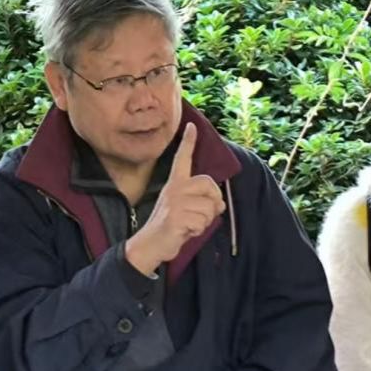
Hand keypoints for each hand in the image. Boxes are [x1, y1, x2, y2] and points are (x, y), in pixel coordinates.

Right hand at [125, 123, 224, 275]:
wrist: (151, 244)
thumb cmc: (171, 227)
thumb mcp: (185, 209)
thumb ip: (202, 202)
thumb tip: (220, 204)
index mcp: (175, 184)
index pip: (183, 158)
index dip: (188, 142)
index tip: (191, 126)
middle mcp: (174, 188)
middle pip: (210, 185)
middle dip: (213, 202)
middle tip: (201, 215)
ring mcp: (175, 202)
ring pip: (209, 208)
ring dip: (205, 222)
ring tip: (189, 225)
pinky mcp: (176, 217)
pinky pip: (202, 222)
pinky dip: (198, 231)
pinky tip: (185, 232)